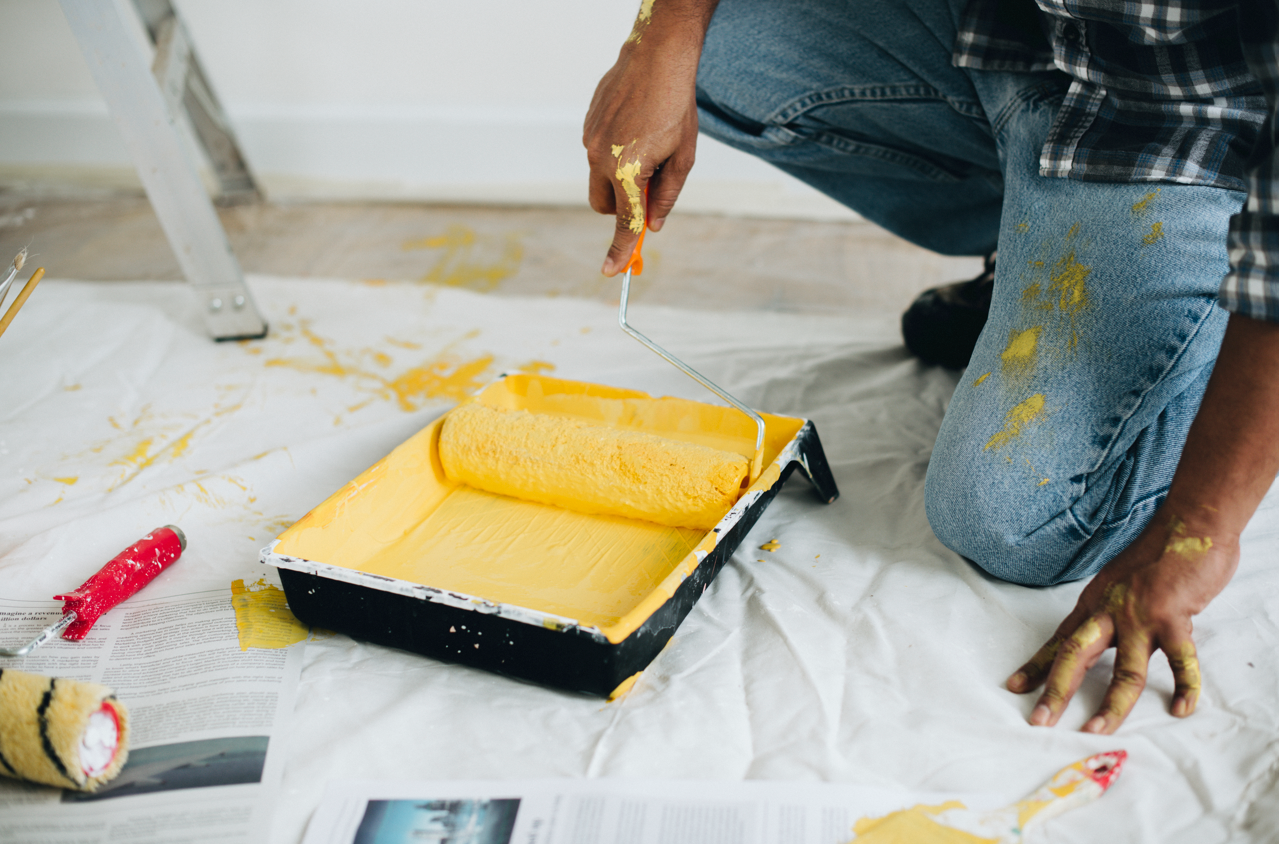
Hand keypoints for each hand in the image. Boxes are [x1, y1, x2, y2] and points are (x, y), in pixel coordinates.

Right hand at [582, 7, 710, 274]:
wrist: (657, 57)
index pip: (624, 222)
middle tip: (649, 192)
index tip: (612, 272)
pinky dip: (613, 155)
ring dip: (619, 178)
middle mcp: (601, 159)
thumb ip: (667, 195)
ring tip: (648, 145)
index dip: (620, 250)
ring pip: (599, 180)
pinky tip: (635, 128)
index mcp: (628, 171)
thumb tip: (655, 224)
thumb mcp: (683, 157)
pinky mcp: (587, 126)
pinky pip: (597, 154)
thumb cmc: (676, 106)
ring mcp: (590, 141)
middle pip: (604, 206)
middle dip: (622, 208)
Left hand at [1007, 509, 1237, 733]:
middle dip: (1056, 691)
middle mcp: (1109, 611)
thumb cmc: (1156, 556)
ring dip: (1111, 705)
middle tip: (1039, 720)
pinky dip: (1184, 687)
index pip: (1059, 641)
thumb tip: (1104, 634)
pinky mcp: (1173, 617)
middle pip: (1075, 656)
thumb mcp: (1120, 584)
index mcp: (1094, 604)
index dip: (1037, 666)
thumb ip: (1111, 611)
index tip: (1015, 686)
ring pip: (1123, 671)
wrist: (1188, 524)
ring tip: (1098, 730)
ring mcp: (1140, 616)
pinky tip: (1181, 708)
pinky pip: (1179, 660)